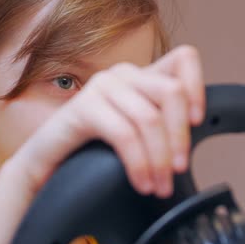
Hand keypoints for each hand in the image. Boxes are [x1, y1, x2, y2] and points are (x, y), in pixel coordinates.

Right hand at [12, 44, 204, 198]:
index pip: (183, 59)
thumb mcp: (136, 135)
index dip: (198, 87)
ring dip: (159, 158)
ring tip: (158, 185)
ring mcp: (102, 87)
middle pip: (173, 91)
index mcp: (140, 78)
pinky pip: (124, 134)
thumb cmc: (91, 150)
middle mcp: (123, 75)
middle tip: (177, 170)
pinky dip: (138, 162)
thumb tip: (189, 148)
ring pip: (150, 118)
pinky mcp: (83, 106)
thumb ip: (160, 128)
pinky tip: (141, 181)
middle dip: (180, 136)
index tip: (197, 122)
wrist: (46, 165)